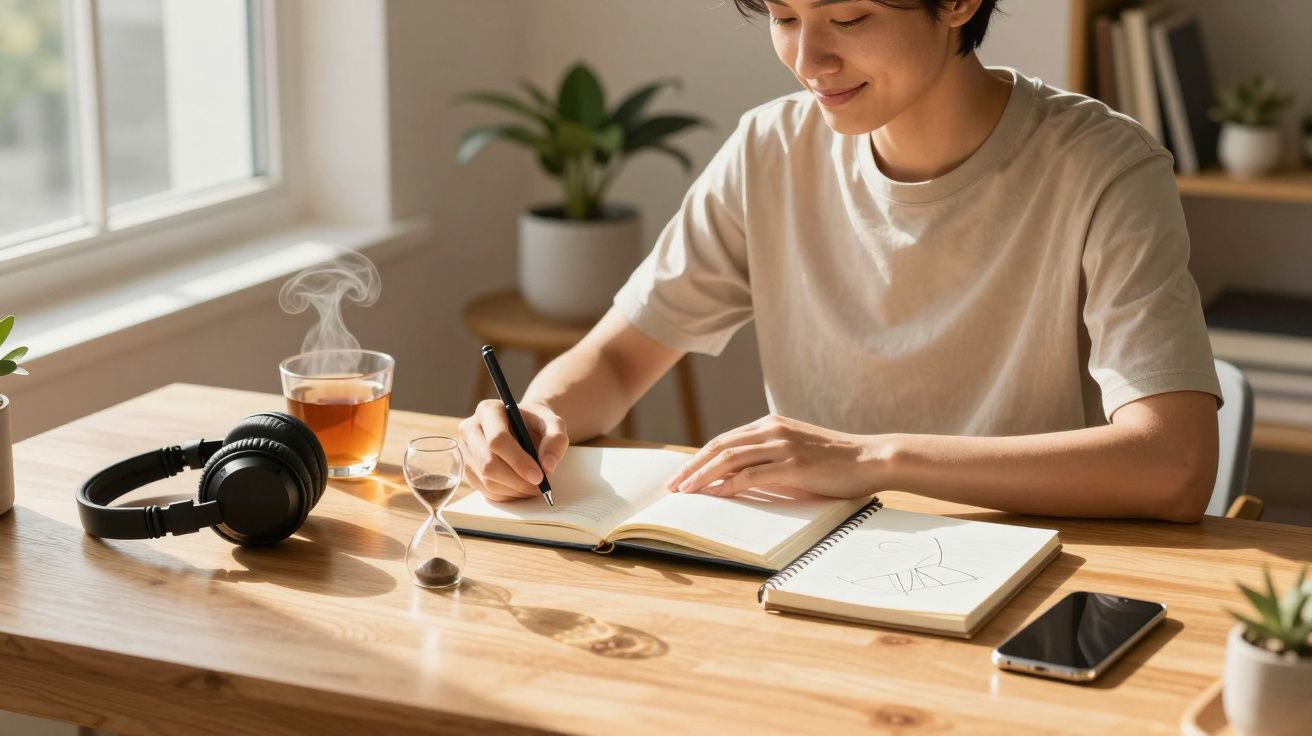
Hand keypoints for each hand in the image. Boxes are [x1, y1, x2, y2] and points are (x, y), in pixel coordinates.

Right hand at [457, 400, 568, 501]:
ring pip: (487, 481)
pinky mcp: (468, 470)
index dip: (518, 461)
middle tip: (539, 486)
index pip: (497, 440)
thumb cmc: (537, 424)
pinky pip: (486, 491)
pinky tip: (521, 487)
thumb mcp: (554, 424)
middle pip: (488, 463)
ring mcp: (466, 451)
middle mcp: (470, 429)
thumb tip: (548, 466)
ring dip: (514, 490)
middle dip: (517, 480)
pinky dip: (508, 495)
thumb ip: (556, 439)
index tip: (539, 476)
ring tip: (534, 486)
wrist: (526, 429)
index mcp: (489, 410)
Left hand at [664, 414, 886, 498]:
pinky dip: (728, 485)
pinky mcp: (793, 465)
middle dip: (691, 467)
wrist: (870, 459)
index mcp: (771, 424)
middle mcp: (772, 430)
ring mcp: (783, 446)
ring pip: (729, 459)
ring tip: (685, 491)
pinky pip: (752, 475)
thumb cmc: (834, 461)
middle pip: (719, 446)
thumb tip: (737, 477)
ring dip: (702, 476)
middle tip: (672, 485)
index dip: (699, 458)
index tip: (681, 475)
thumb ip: (769, 457)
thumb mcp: (796, 451)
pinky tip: (714, 495)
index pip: (725, 440)